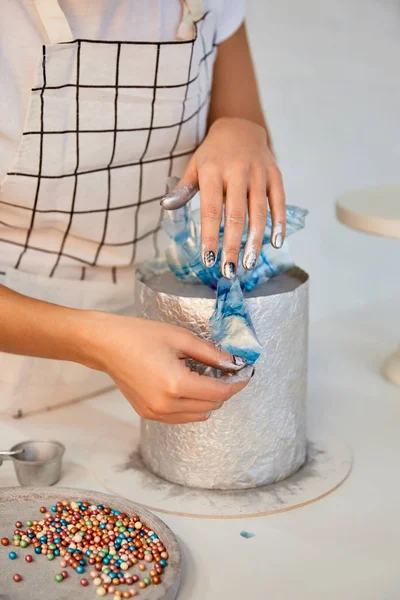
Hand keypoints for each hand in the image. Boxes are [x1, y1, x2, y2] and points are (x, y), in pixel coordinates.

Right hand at [86, 313, 252, 423]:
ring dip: (208, 399)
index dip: (236, 383)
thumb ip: (210, 353)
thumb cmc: (140, 336)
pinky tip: (188, 386)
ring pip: (198, 415)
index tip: (245, 373)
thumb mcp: (180, 338)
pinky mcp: (148, 414)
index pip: (219, 393)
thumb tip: (233, 362)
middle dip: (223, 389)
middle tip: (224, 369)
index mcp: (176, 385)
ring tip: (203, 376)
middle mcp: (167, 405)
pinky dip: (191, 405)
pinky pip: (181, 417)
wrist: (106, 345)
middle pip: (211, 405)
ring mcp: (156, 413)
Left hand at [161, 117, 285, 277]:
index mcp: (213, 171)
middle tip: (229, 270)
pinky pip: (279, 201)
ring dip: (255, 240)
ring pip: (259, 211)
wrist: (240, 127)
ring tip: (249, 263)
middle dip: (232, 245)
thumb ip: (183, 189)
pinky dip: (279, 222)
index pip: (210, 210)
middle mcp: (237, 171)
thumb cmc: (213, 155)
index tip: (208, 260)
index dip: (209, 236)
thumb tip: (165, 206)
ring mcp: (258, 173)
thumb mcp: (194, 167)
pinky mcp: (275, 175)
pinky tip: (276, 243)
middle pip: (236, 215)